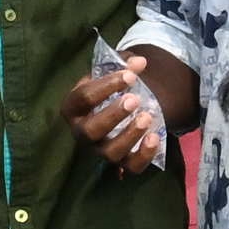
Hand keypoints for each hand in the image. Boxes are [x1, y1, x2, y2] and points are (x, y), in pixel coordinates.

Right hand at [62, 49, 176, 174]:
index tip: (130, 75)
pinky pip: (131, 167)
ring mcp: (100, 150)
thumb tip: (140, 62)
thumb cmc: (110, 90)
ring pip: (110, 152)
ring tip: (147, 117)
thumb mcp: (112, 74)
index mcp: (73, 107)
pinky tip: (155, 138)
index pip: (83, 98)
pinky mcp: (120, 163)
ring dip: (129, 135)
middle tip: (134, 99)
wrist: (119, 109)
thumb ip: (124, 66)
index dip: (106, 85)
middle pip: (91, 130)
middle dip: (113, 115)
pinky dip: (144, 155)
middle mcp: (82, 132)